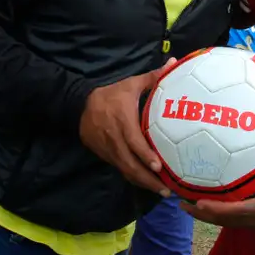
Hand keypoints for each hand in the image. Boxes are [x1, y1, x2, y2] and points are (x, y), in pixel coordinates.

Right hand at [79, 59, 176, 196]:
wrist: (79, 106)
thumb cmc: (111, 95)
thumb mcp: (130, 84)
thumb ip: (153, 77)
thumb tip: (174, 63)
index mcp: (123, 121)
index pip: (134, 142)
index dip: (145, 155)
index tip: (158, 166)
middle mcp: (115, 140)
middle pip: (130, 165)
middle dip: (147, 179)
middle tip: (166, 189)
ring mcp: (108, 150)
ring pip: (125, 171)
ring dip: (142, 182)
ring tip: (161, 191)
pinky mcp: (104, 156)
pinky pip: (120, 169)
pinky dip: (133, 177)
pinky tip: (147, 183)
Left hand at [181, 107, 254, 241]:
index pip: (240, 211)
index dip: (216, 209)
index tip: (196, 202)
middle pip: (229, 222)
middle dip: (204, 214)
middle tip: (180, 202)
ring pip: (235, 225)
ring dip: (213, 218)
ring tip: (190, 205)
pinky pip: (244, 223)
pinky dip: (228, 217)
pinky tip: (217, 206)